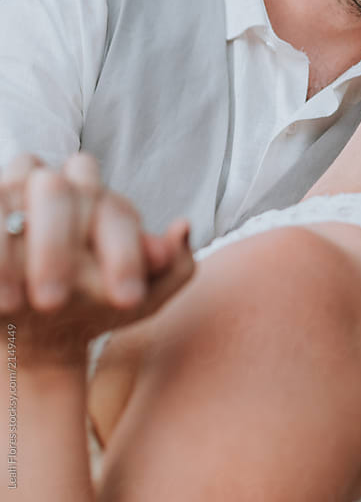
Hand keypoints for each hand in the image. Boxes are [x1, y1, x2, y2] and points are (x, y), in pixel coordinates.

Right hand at [0, 152, 194, 364]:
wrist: (43, 333)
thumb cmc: (97, 306)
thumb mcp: (143, 298)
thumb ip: (172, 268)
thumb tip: (183, 227)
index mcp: (99, 198)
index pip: (112, 209)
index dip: (123, 252)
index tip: (128, 298)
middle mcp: (55, 185)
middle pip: (59, 191)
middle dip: (58, 246)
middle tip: (58, 300)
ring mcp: (13, 194)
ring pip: (13, 192)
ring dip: (15, 251)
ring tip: (26, 304)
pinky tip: (4, 299)